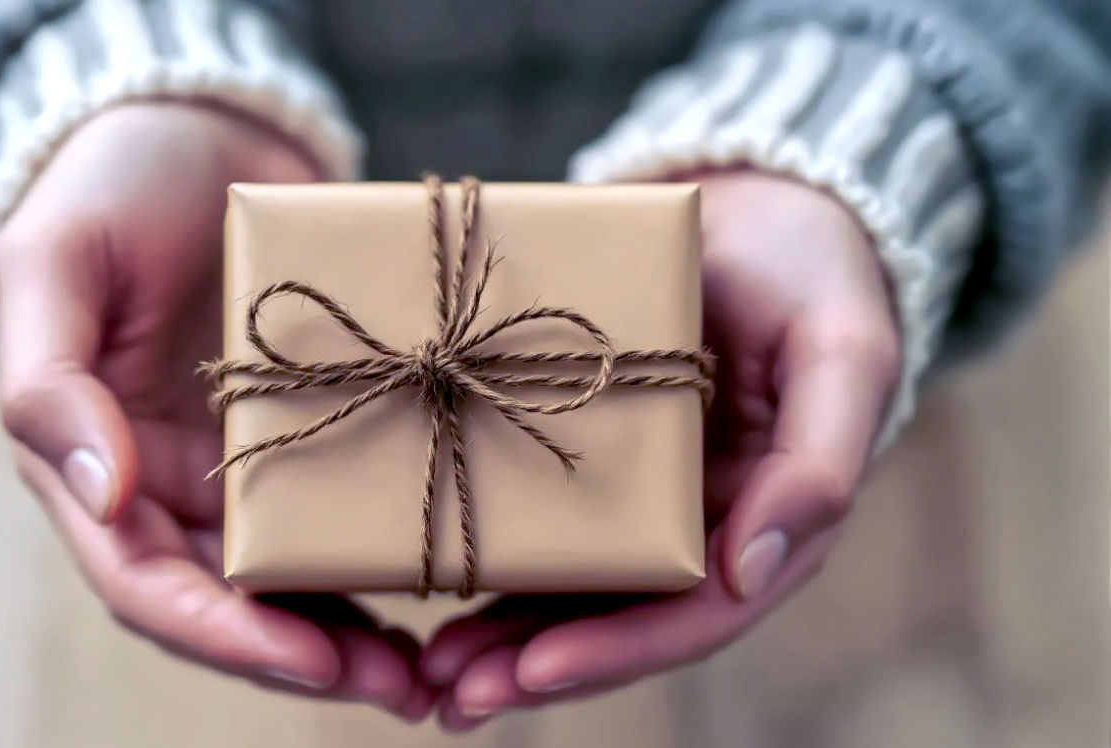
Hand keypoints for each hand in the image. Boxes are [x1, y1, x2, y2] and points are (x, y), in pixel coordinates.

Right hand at [0, 103, 430, 719]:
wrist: (194, 130)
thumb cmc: (106, 187)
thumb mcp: (56, 264)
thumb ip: (50, 380)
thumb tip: (104, 492)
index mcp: (101, 466)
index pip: (150, 585)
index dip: (226, 635)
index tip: (313, 661)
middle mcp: (174, 485)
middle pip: (236, 604)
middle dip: (314, 658)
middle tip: (406, 691)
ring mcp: (246, 461)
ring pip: (298, 575)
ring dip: (361, 630)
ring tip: (439, 670)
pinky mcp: (313, 423)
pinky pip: (348, 502)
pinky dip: (388, 550)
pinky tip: (452, 577)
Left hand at [419, 170, 901, 728]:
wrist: (761, 214)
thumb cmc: (814, 276)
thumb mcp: (842, 352)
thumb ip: (821, 461)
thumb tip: (753, 571)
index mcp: (768, 520)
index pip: (696, 613)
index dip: (616, 649)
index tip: (532, 670)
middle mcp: (704, 526)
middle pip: (619, 621)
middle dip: (535, 664)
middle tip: (452, 695)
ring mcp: (647, 496)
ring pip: (573, 589)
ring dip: (500, 637)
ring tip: (426, 670)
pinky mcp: (595, 456)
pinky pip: (544, 520)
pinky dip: (492, 558)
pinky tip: (429, 580)